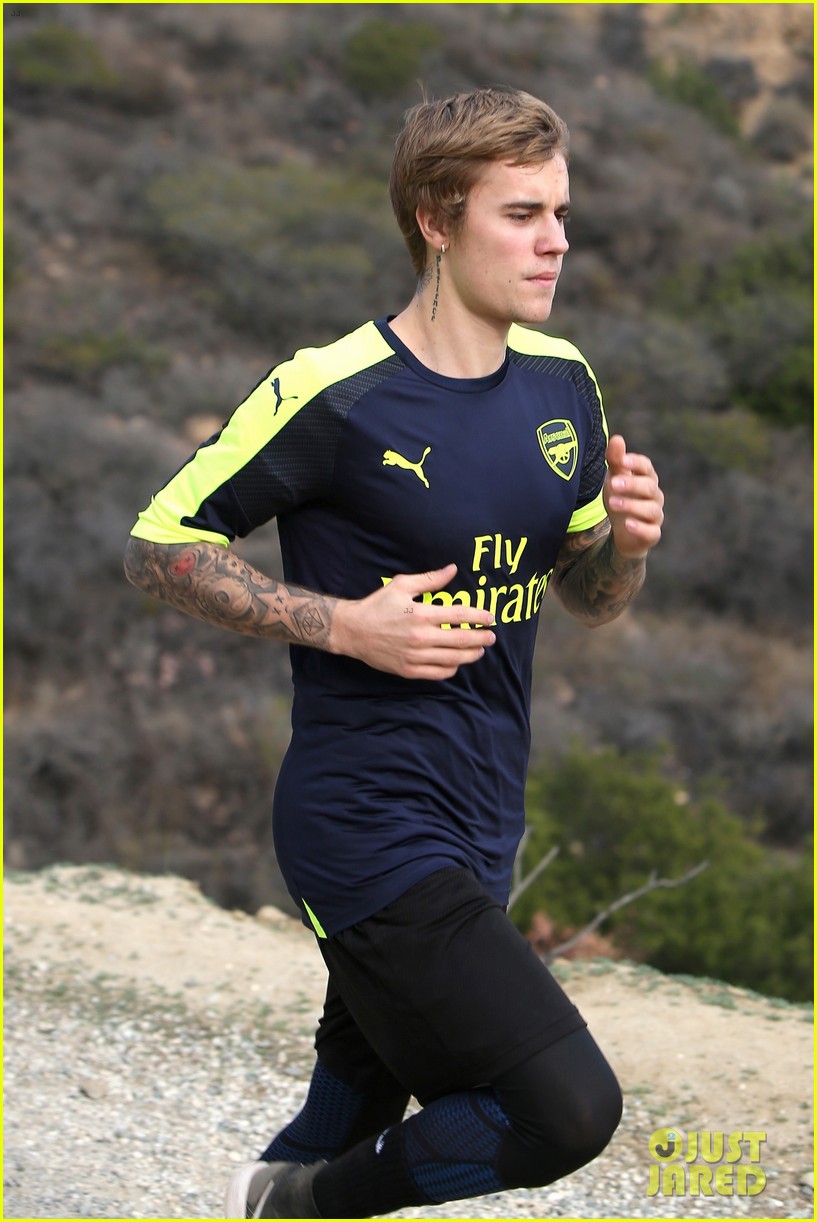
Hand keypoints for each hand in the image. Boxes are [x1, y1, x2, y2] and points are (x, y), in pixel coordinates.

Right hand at [331, 564, 495, 679]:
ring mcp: (415, 656)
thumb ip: (430, 580)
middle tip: (491, 637)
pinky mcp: (409, 670)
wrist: (353, 631)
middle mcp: (421, 637)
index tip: (490, 618)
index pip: (459, 617)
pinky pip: (438, 673)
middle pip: (461, 640)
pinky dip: (452, 668)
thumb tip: (452, 570)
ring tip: (479, 650)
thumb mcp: (401, 586)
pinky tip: (456, 662)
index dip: (479, 617)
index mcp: (421, 614)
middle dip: (481, 638)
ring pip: (453, 659)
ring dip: (471, 655)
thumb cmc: (377, 606)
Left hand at [603, 434, 663, 559]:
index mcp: (647, 478)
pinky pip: (651, 532)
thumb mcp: (614, 478)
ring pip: (650, 509)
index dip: (636, 463)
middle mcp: (654, 496)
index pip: (646, 467)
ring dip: (632, 505)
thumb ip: (616, 460)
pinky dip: (640, 528)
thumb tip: (617, 438)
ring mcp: (655, 515)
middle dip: (632, 484)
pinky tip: (627, 524)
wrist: (622, 530)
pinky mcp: (652, 534)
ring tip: (613, 504)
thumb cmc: (621, 497)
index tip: (622, 460)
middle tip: (613, 484)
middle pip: (649, 487)